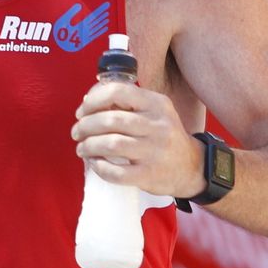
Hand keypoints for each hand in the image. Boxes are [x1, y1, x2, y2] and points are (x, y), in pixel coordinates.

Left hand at [71, 82, 201, 198]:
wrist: (190, 167)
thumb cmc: (162, 136)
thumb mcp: (155, 112)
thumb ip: (127, 104)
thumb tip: (89, 102)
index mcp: (157, 103)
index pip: (118, 92)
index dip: (93, 101)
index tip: (82, 111)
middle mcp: (158, 125)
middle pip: (111, 119)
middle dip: (85, 125)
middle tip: (77, 132)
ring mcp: (155, 152)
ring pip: (111, 144)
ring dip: (89, 146)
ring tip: (82, 148)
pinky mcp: (149, 175)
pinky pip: (117, 172)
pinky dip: (99, 167)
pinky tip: (94, 163)